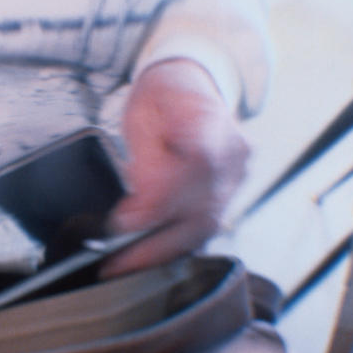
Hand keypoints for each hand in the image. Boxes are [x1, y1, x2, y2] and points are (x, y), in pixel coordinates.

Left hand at [103, 59, 248, 276]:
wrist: (194, 86)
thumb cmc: (164, 96)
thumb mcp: (142, 111)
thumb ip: (146, 155)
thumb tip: (141, 196)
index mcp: (209, 121)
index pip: (196, 166)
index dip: (161, 199)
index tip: (125, 220)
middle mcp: (233, 154)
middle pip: (202, 211)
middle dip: (154, 243)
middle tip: (115, 261)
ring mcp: (238, 176)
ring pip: (205, 227)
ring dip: (163, 252)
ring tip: (124, 267)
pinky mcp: (231, 193)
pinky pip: (205, 227)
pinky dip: (174, 245)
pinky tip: (146, 258)